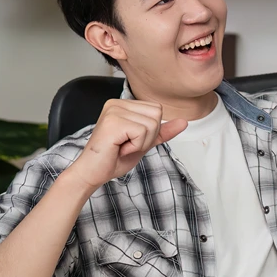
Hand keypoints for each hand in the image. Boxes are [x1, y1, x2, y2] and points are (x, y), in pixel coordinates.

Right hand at [65, 99, 187, 187]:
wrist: (93, 173)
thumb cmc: (113, 159)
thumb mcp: (143, 143)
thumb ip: (162, 131)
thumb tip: (184, 121)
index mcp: (123, 104)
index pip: (157, 110)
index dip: (151, 131)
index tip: (131, 140)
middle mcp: (117, 103)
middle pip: (157, 114)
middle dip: (148, 136)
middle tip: (127, 144)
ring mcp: (114, 110)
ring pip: (152, 124)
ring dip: (141, 142)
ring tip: (122, 146)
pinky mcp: (113, 121)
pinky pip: (142, 132)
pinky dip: (135, 146)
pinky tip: (119, 148)